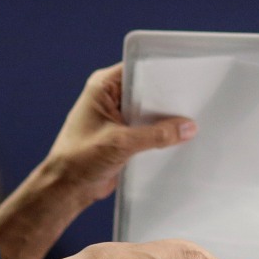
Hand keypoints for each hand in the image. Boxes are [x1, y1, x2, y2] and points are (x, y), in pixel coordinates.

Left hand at [42, 63, 194, 202]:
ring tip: (189, 122)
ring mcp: (118, 116)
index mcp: (103, 86)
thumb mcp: (121, 143)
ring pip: (150, 111)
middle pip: (148, 90)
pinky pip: (149, 128)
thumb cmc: (78, 160)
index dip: (162, 72)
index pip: (140, 69)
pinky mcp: (124, 134)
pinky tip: (177, 139)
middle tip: (192, 103)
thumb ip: (156, 135)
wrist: (66, 189)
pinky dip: (161, 134)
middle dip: (168, 98)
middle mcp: (111, 97)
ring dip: (165, 119)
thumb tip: (187, 128)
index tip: (186, 77)